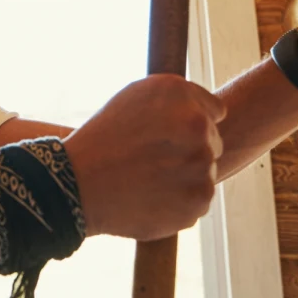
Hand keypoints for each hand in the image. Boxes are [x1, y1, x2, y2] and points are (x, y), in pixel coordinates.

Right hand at [64, 75, 225, 240]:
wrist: (78, 185)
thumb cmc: (104, 137)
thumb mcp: (136, 95)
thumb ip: (182, 96)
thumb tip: (218, 113)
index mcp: (185, 100)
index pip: (214, 113)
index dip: (188, 123)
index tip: (164, 134)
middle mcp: (200, 130)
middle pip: (213, 144)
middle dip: (189, 150)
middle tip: (152, 158)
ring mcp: (202, 169)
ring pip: (204, 174)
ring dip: (183, 177)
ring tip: (147, 178)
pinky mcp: (197, 203)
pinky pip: (196, 202)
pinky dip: (178, 202)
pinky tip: (150, 196)